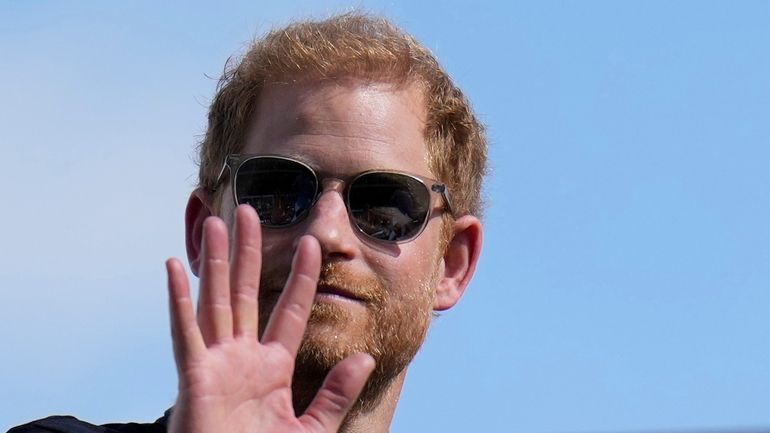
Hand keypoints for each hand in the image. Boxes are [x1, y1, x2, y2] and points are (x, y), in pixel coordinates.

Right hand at [165, 205, 374, 432]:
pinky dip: (178, 301)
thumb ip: (336, 393)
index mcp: (272, 367)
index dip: (301, 278)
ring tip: (216, 223)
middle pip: (247, 293)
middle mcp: (242, 358)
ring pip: (216, 302)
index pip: (290, 311)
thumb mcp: (311, 428)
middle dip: (248, 252)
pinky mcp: (194, 379)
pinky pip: (185, 335)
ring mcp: (216, 365)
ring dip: (215, 262)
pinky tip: (173, 267)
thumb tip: (365, 358)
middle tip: (249, 211)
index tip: (312, 245)